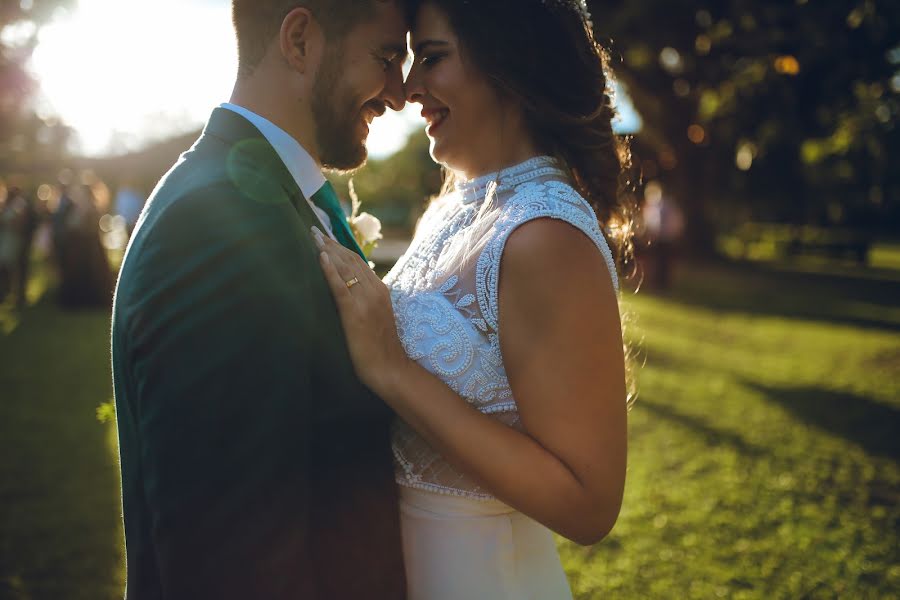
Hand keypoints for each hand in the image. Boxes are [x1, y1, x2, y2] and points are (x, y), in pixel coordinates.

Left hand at [311, 226, 411, 396]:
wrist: (390, 368)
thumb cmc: (380, 348)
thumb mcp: (376, 317)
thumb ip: (365, 301)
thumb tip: (348, 291)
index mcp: (380, 290)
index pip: (358, 262)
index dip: (340, 248)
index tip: (325, 237)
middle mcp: (374, 290)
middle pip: (350, 260)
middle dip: (331, 244)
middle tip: (313, 230)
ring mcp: (365, 301)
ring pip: (345, 268)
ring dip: (328, 250)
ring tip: (313, 237)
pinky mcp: (354, 313)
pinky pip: (340, 287)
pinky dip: (330, 270)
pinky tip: (320, 257)